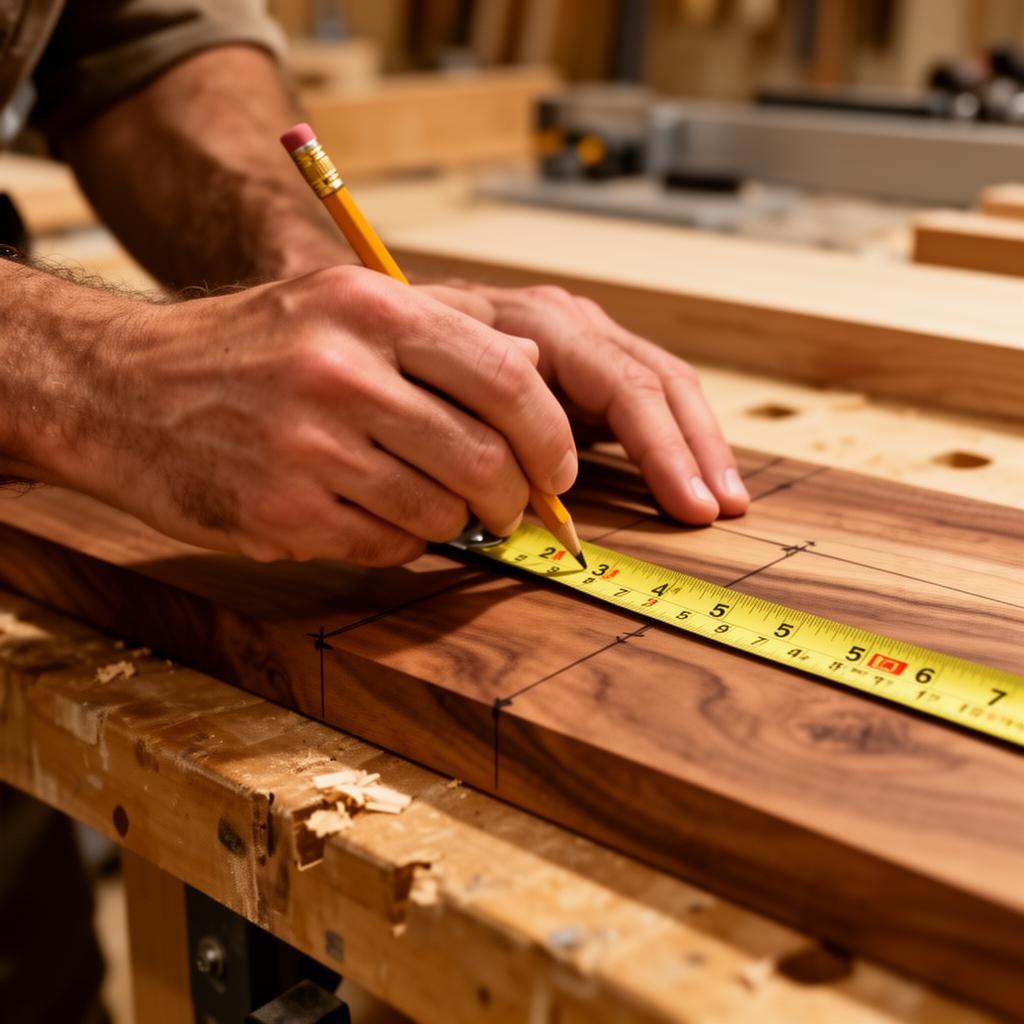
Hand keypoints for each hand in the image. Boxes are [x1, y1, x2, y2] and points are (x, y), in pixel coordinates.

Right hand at [51, 266, 576, 563]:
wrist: (121, 389)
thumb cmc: (247, 350)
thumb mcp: (339, 307)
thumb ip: (440, 332)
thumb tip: (532, 362)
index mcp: (368, 308)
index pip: (506, 378)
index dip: (549, 436)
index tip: (556, 469)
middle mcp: (340, 371)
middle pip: (484, 458)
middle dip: (514, 497)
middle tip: (510, 505)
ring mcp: (307, 447)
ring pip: (440, 512)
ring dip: (454, 522)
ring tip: (432, 504)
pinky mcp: (281, 513)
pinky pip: (387, 546)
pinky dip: (401, 541)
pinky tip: (375, 515)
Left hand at [416, 283, 748, 522]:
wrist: (396, 317)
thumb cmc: (413, 351)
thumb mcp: (440, 373)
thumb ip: (493, 404)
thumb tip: (546, 448)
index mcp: (547, 325)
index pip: (626, 386)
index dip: (662, 449)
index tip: (687, 502)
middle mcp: (580, 325)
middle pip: (662, 383)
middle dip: (699, 448)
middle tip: (724, 507)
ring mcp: (591, 342)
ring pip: (669, 387)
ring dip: (702, 446)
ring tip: (727, 501)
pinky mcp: (593, 367)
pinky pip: (651, 399)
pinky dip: (678, 441)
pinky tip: (696, 478)